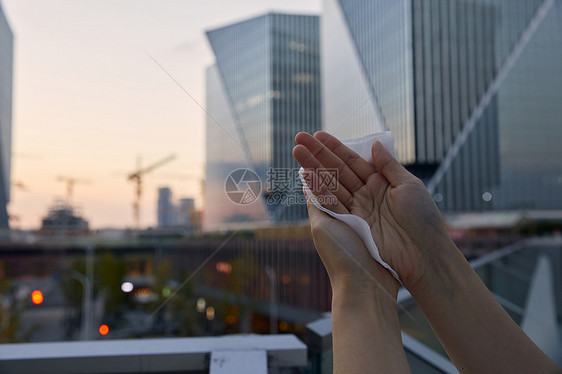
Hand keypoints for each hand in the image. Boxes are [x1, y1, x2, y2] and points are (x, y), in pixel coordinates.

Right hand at [293, 131, 453, 289]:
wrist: (424, 254)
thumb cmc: (422, 220)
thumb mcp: (409, 186)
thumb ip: (389, 165)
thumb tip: (373, 144)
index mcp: (381, 183)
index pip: (353, 160)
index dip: (335, 147)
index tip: (318, 135)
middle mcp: (366, 195)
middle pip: (338, 170)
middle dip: (318, 154)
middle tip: (300, 138)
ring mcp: (357, 210)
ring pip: (331, 184)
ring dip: (313, 168)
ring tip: (297, 152)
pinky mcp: (351, 224)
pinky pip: (331, 204)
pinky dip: (318, 190)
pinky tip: (305, 176)